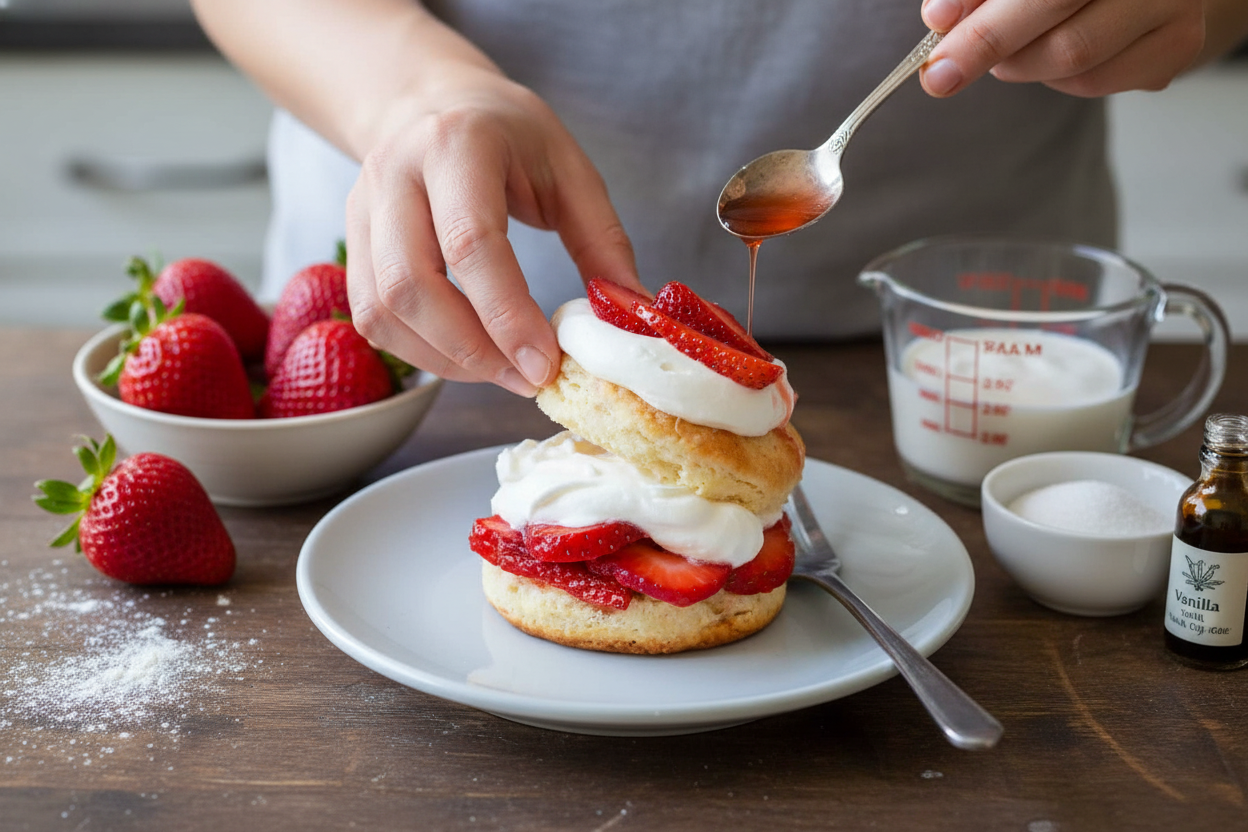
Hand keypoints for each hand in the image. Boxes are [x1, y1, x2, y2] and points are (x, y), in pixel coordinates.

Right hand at [345, 64, 641, 396]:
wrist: (434, 104)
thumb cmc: (510, 138)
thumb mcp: (570, 171)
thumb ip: (603, 243)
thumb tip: (632, 315)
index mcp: (457, 144)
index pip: (470, 243)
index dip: (506, 315)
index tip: (545, 364)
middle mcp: (395, 173)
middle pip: (412, 285)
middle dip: (473, 350)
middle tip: (527, 379)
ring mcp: (362, 210)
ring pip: (383, 310)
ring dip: (446, 360)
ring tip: (503, 371)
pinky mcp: (351, 243)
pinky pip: (372, 317)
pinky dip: (420, 352)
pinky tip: (467, 356)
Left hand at [919, 0, 1206, 97]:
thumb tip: (940, 18)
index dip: (987, 14)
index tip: (935, 23)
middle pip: (1058, 18)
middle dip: (987, 46)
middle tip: (940, 74)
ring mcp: (1175, 3)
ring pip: (1073, 59)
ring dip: (1021, 62)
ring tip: (1011, 47)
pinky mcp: (1178, 45)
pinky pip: (1095, 81)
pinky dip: (1056, 77)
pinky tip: (1054, 51)